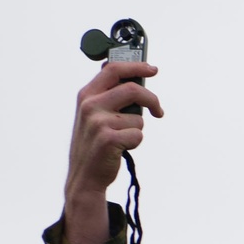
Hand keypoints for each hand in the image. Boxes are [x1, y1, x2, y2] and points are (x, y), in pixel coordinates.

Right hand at [62, 61, 163, 243]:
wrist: (84, 177)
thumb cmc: (94, 146)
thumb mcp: (92, 115)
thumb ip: (107, 97)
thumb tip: (133, 81)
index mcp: (86, 95)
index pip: (114, 70)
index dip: (136, 66)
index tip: (153, 69)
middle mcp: (90, 105)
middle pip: (133, 89)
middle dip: (152, 100)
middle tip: (159, 111)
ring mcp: (98, 122)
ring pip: (138, 118)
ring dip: (137, 130)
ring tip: (122, 139)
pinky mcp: (108, 139)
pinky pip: (138, 134)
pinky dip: (135, 143)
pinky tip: (121, 149)